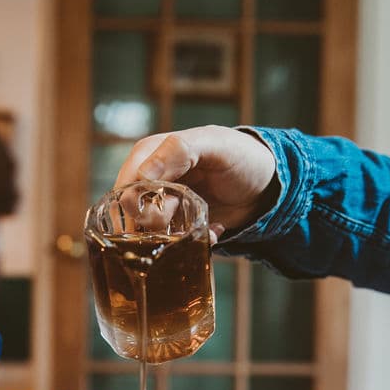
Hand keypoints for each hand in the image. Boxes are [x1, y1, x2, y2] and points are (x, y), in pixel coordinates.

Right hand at [114, 125, 277, 235]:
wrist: (265, 184)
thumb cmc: (241, 156)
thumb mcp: (214, 144)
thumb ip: (178, 150)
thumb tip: (142, 174)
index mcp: (148, 155)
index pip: (124, 188)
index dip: (139, 205)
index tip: (168, 207)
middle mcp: (148, 182)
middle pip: (133, 216)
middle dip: (159, 223)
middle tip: (186, 213)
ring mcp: (162, 206)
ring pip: (149, 234)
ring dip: (175, 237)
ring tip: (203, 224)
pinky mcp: (176, 226)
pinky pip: (169, 244)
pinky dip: (190, 244)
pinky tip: (212, 232)